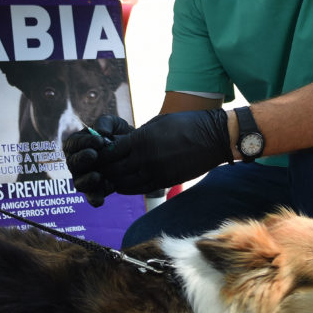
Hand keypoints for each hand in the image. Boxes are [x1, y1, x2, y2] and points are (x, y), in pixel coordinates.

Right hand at [62, 115, 132, 206]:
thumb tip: (100, 132)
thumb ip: (105, 123)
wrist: (134, 151)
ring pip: (79, 183)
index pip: (74, 144)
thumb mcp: (114, 123)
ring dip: (87, 180)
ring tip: (98, 176)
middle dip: (82, 159)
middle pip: (73, 164)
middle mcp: (77, 163)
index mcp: (77, 145)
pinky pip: (92, 197)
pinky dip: (97, 197)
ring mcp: (84, 179)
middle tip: (94, 155)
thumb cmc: (119, 134)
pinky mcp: (95, 191)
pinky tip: (110, 188)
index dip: (84, 143)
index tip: (99, 141)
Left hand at [100, 109, 231, 194]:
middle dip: (104, 168)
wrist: (213, 137)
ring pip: (123, 183)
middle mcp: (145, 158)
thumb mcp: (158, 123)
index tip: (99, 152)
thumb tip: (123, 143)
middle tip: (101, 167)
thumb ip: (139, 135)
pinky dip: (128, 187)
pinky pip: (139, 189)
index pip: (110, 151)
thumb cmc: (187, 124)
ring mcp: (155, 173)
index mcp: (141, 140)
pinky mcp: (164, 182)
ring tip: (112, 175)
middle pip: (113, 170)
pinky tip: (125, 183)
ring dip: (115, 180)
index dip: (102, 154)